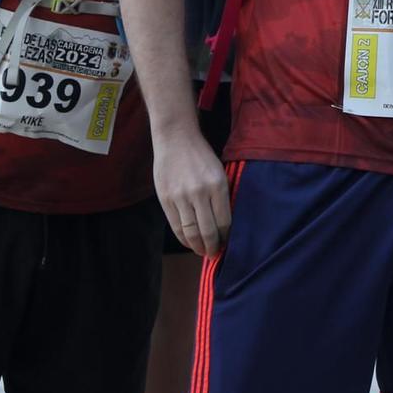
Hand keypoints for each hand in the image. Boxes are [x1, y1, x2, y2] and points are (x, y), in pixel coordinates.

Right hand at [155, 127, 231, 257]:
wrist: (176, 138)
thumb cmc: (201, 155)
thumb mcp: (219, 172)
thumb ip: (221, 196)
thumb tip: (224, 224)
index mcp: (218, 185)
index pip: (224, 221)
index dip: (226, 237)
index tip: (227, 243)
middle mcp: (200, 193)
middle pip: (208, 231)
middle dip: (213, 247)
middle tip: (215, 254)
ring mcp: (181, 197)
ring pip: (191, 232)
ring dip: (198, 246)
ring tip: (202, 251)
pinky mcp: (166, 199)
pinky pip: (176, 226)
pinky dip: (183, 239)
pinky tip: (189, 242)